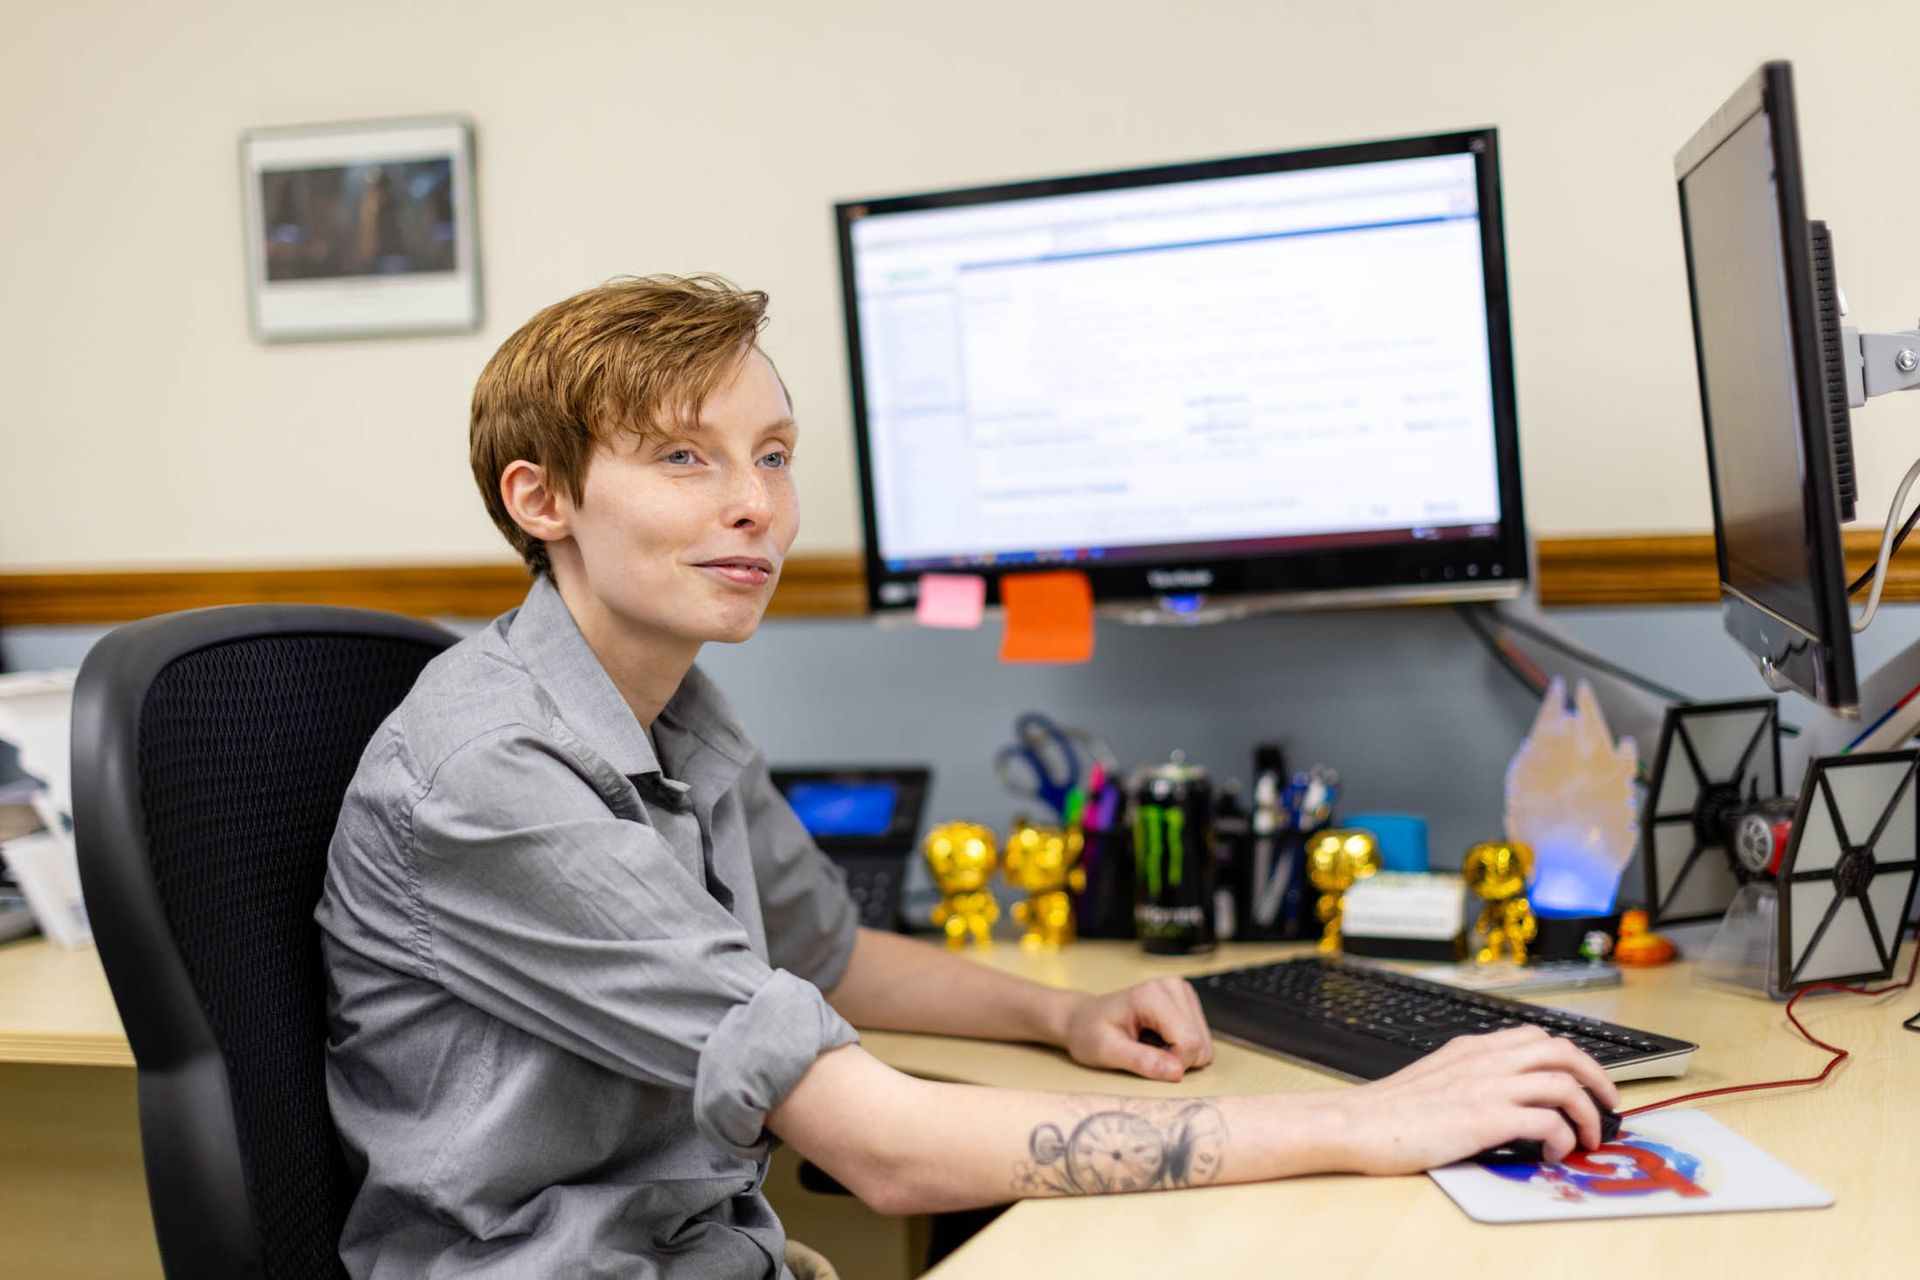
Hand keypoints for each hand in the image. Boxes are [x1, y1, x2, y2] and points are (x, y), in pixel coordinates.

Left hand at [1061, 978, 1213, 1080]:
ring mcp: (1182, 993)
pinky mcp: (1187, 1003)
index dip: (1173, 1063)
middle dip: (1176, 1059)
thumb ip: (1141, 1061)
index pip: (1190, 1041)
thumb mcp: (1106, 1051)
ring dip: (1178, 1055)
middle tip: (1143, 1051)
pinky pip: (1200, 1040)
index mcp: (1153, 995)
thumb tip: (1177, 1072)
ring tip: (1147, 1044)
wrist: (1084, 1019)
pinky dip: (1180, 1049)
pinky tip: (1156, 1040)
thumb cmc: (1089, 1032)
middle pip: (1200, 1044)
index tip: (1145, 1060)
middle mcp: (1173, 987)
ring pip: (1203, 1044)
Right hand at [1329, 1026, 1621, 1173]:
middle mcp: (1485, 1059)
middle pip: (1563, 1050)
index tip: (1586, 1084)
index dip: (1573, 1058)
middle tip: (1607, 1106)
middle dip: (1597, 1077)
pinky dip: (1562, 1138)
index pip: (1537, 1037)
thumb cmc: (1388, 1110)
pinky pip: (1547, 1121)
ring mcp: (1486, 1086)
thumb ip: (1470, 1077)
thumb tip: (1501, 1097)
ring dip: (1588, 1113)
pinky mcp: (1485, 1117)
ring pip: (1564, 1082)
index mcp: (1472, 1048)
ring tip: (1587, 1138)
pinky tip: (1553, 1153)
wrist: (1356, 1122)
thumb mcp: (1435, 1078)